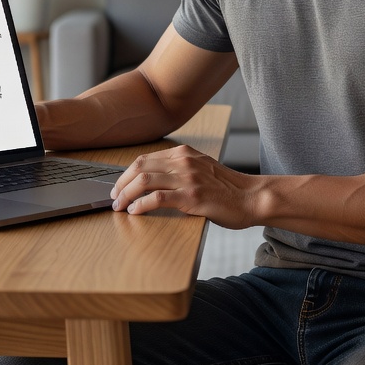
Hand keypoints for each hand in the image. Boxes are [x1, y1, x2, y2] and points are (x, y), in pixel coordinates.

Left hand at [109, 145, 261, 228]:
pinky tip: (135, 211)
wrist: (251, 197)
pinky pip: (158, 198)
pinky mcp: (192, 197)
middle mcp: (183, 162)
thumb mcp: (201, 168)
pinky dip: (142, 205)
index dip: (126, 174)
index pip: (145, 159)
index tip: (118, 186)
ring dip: (127, 195)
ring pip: (145, 181)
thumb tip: (151, 180)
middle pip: (140, 167)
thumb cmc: (226, 188)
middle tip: (114, 198)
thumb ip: (179, 169)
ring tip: (120, 206)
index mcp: (184, 153)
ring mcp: (188, 178)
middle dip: (121, 183)